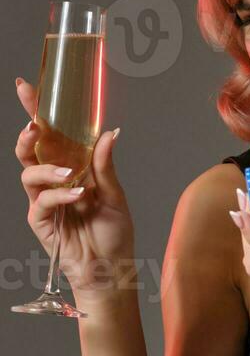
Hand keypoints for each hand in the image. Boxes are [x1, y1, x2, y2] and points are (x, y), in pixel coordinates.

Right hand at [14, 77, 135, 298]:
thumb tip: (109, 132)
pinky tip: (78, 197)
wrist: (111, 269)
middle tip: (34, 125)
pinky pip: (42, 201)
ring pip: (29, 172)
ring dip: (47, 169)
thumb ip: (106, 166)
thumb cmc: (113, 234)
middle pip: (30, 149)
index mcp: (72, 168)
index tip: (28, 86)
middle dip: (28, 133)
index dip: (37, 111)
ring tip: (69, 174)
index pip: (51, 135)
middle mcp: (54, 180)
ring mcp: (45, 200)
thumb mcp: (115, 195)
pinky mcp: (42, 221)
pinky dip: (60, 196)